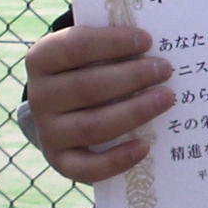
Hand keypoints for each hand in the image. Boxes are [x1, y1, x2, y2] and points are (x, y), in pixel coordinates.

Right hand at [24, 24, 172, 183]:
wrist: (64, 108)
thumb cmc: (91, 68)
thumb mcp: (94, 50)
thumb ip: (116, 44)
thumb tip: (161, 41)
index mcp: (42, 59)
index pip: (74, 47)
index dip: (111, 42)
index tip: (147, 40)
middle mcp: (40, 96)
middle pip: (87, 87)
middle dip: (132, 77)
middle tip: (165, 69)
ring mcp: (48, 131)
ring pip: (92, 126)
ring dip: (134, 112)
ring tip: (167, 98)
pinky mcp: (60, 159)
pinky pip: (85, 168)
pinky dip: (116, 160)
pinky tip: (145, 147)